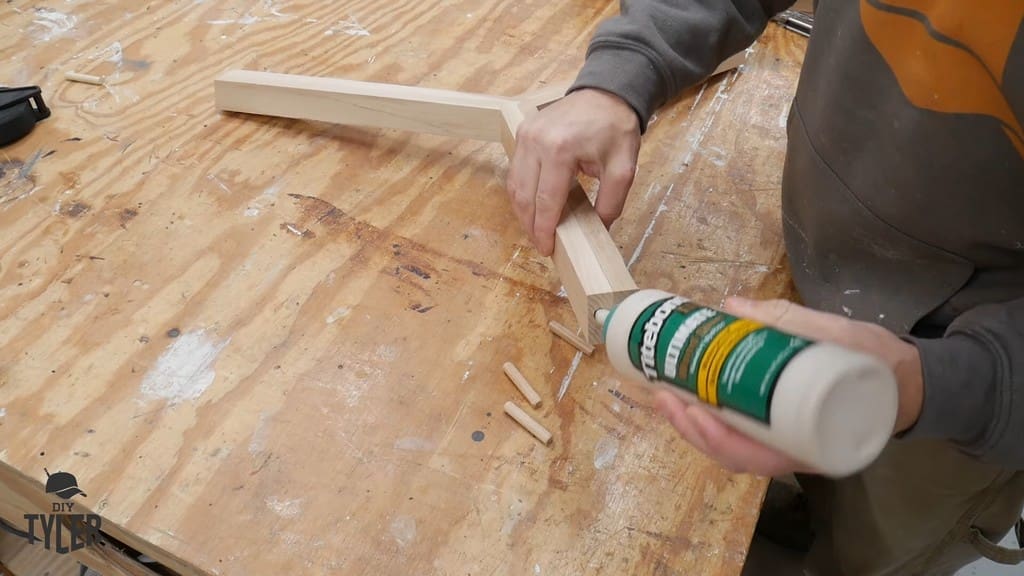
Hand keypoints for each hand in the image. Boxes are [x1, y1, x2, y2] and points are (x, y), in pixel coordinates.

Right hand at [506, 88, 640, 255]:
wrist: (606, 93)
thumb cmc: (616, 128)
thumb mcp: (624, 169)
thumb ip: (611, 203)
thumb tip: (597, 231)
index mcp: (560, 150)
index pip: (546, 201)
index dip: (544, 229)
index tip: (547, 249)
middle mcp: (536, 142)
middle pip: (524, 196)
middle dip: (531, 225)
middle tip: (541, 244)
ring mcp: (525, 135)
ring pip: (514, 185)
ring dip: (522, 211)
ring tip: (536, 229)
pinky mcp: (522, 132)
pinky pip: (515, 170)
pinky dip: (521, 192)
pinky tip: (532, 206)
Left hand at [654, 296, 924, 475]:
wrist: (908, 380)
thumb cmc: (877, 364)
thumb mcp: (839, 336)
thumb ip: (788, 320)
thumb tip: (732, 305)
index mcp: (812, 443)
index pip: (755, 456)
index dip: (718, 439)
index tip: (693, 409)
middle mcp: (794, 451)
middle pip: (733, 455)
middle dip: (693, 430)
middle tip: (664, 395)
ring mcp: (786, 442)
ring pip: (733, 447)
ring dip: (695, 425)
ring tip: (666, 394)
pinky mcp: (780, 428)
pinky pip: (742, 432)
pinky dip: (713, 417)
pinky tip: (690, 395)